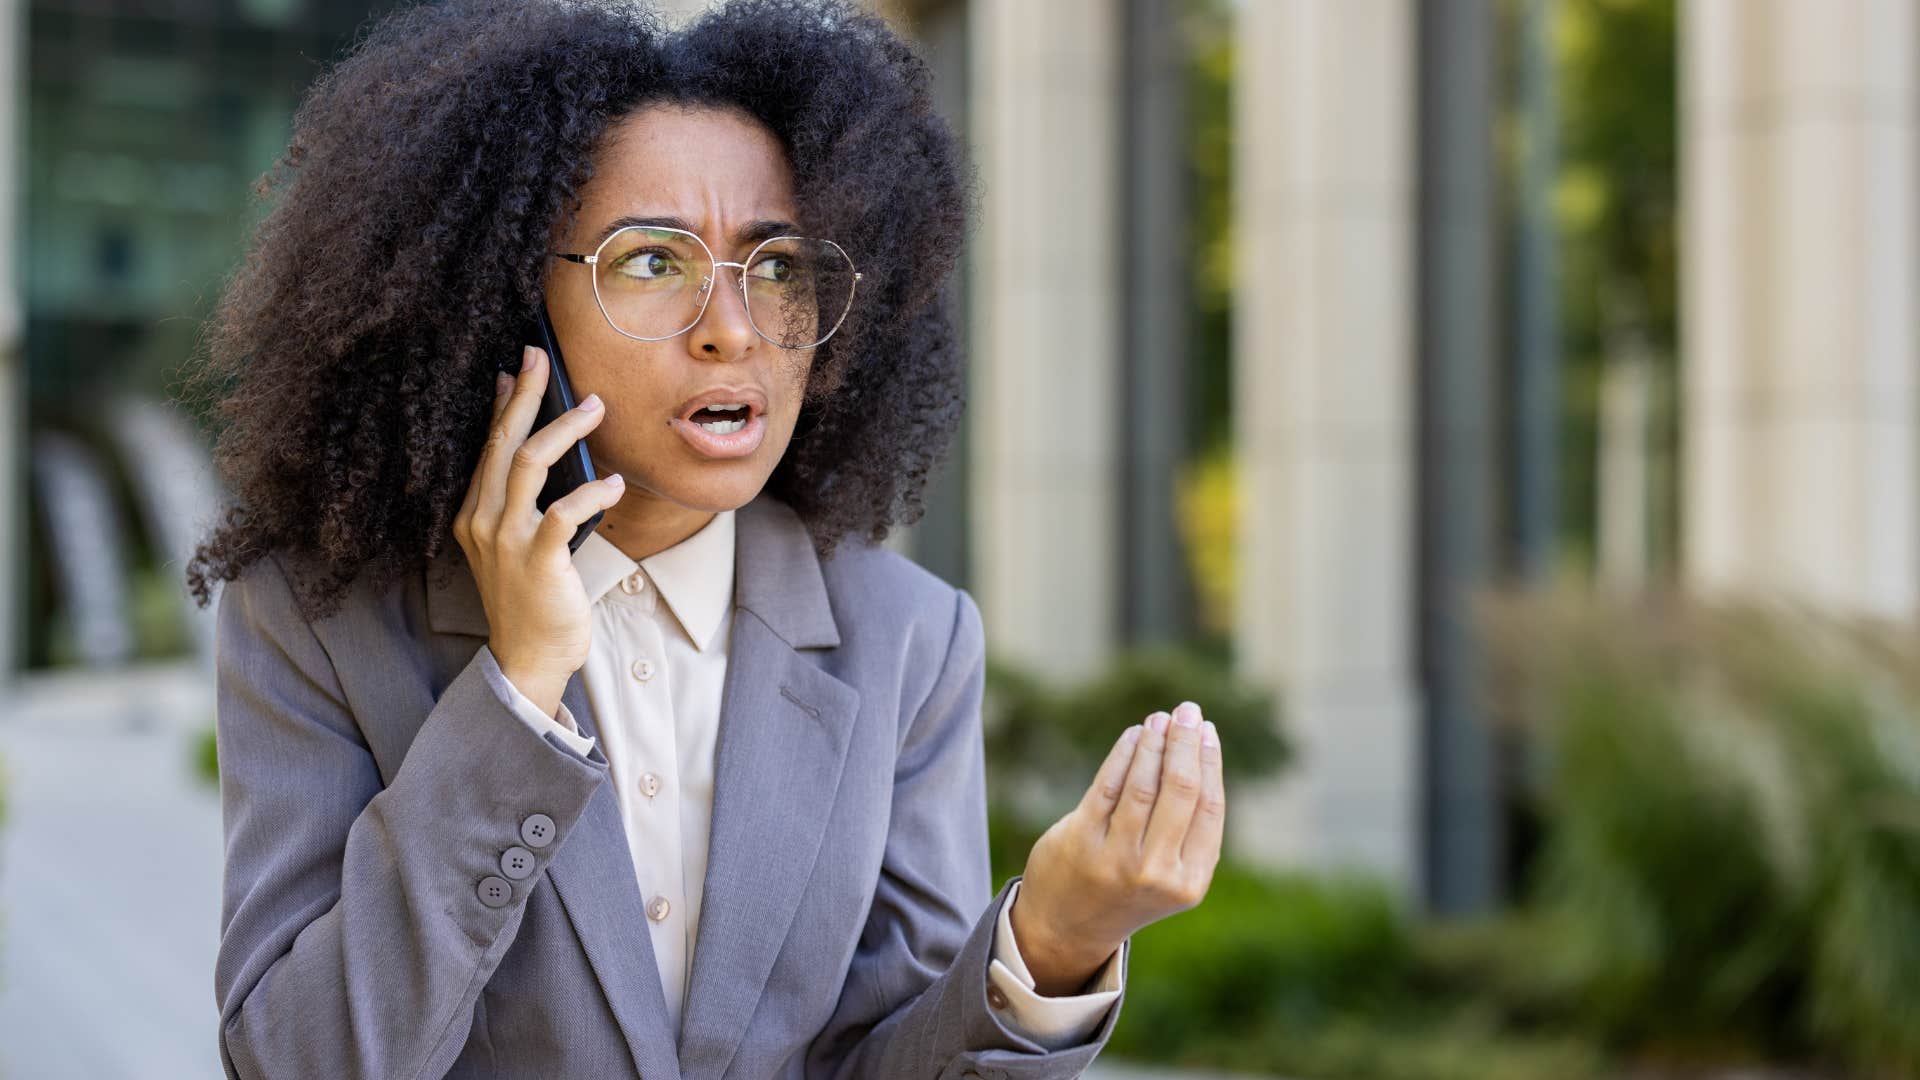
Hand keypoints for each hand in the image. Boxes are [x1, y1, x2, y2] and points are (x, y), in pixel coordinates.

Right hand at [450, 345, 625, 716]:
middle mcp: (483, 520)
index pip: (489, 446)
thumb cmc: (532, 599)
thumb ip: (523, 501)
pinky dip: (593, 491)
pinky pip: (563, 512)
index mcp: (475, 513)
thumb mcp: (517, 544)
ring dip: (563, 429)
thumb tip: (542, 451)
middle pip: (502, 442)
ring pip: (528, 464)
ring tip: (595, 407)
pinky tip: (616, 483)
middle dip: (525, 394)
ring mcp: (506, 540)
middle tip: (543, 357)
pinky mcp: (537, 561)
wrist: (527, 659)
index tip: (520, 367)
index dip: (505, 404)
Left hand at [1010, 701, 1224, 994]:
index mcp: (1189, 882)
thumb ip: (1187, 828)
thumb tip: (1197, 749)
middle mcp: (1156, 873)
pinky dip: (1123, 755)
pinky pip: (1108, 786)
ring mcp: (1116, 859)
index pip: (1210, 808)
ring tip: (1159, 719)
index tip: (1207, 730)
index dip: (1210, 762)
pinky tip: (1133, 735)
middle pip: (1180, 791)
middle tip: (1188, 711)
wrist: (1068, 928)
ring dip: (1154, 743)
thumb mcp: (1170, 874)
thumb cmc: (1129, 887)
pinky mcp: (1081, 842)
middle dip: (1186, 743)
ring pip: (1143, 785)